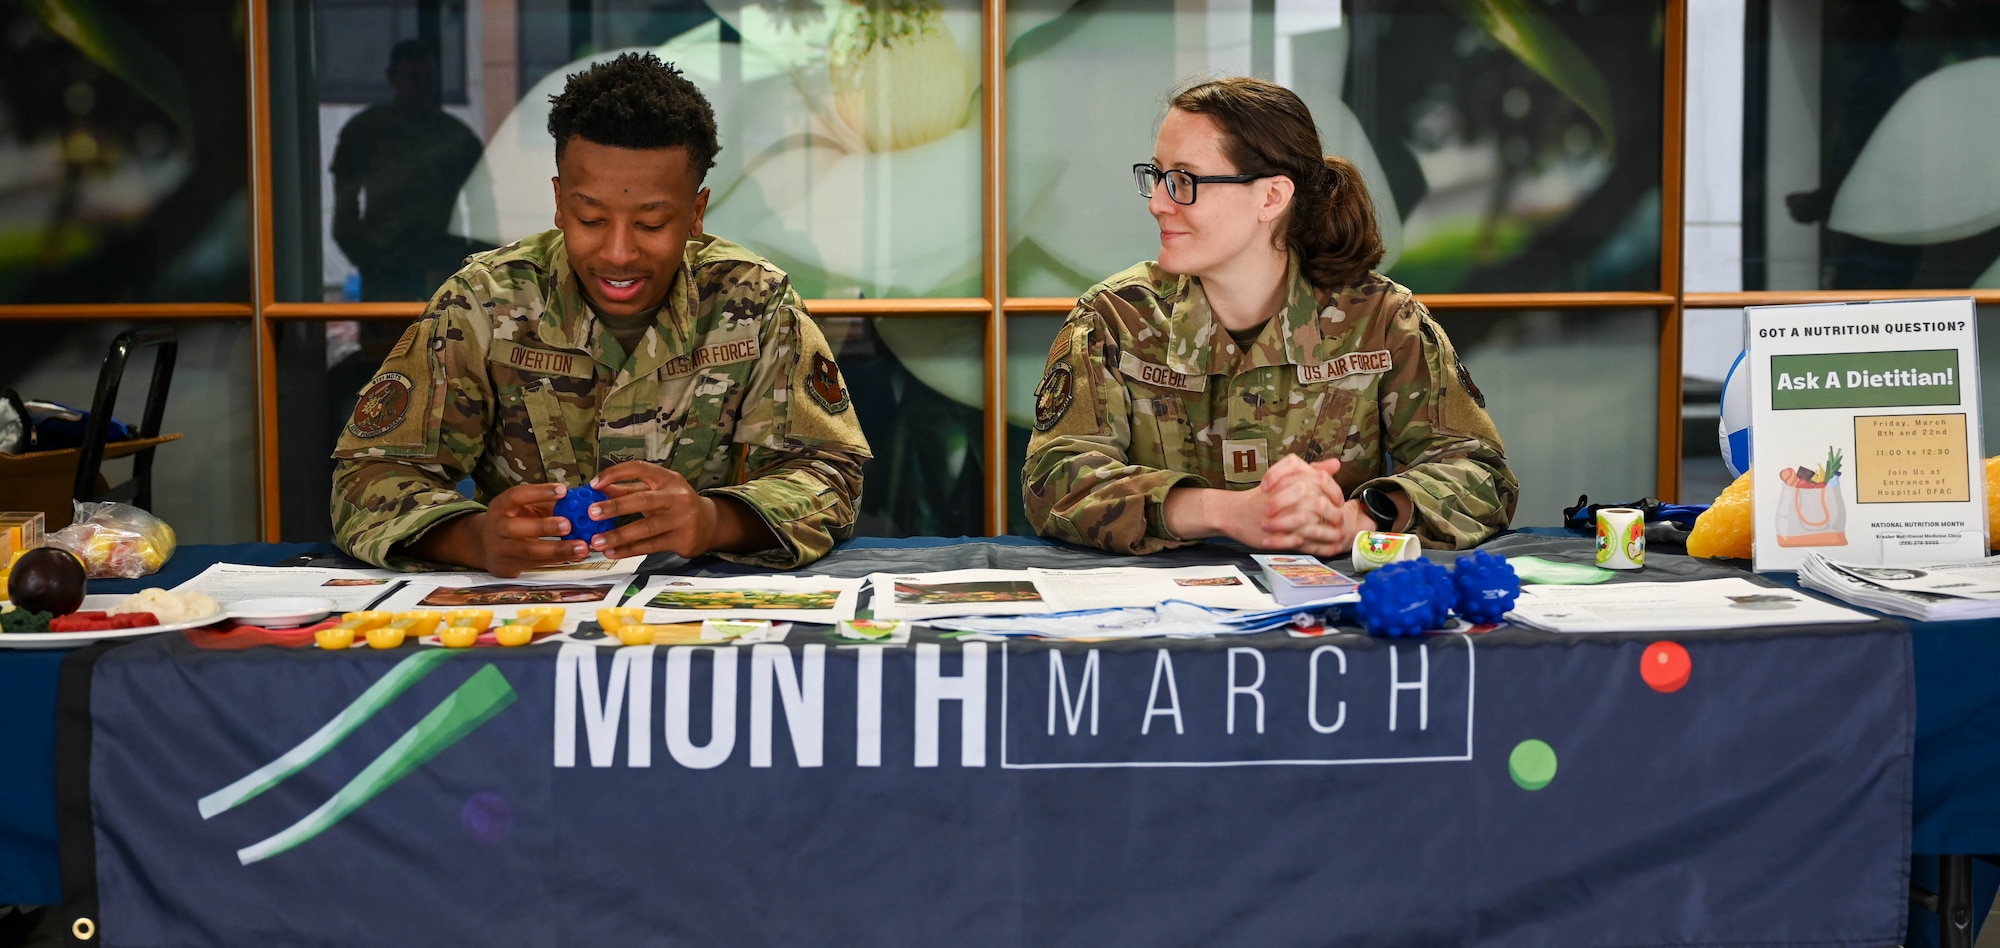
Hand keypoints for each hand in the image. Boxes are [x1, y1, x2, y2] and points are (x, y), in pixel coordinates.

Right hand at [409, 482, 587, 577]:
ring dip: (557, 549)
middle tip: (568, 524)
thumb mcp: (524, 507)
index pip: (516, 496)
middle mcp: (497, 527)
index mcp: (500, 506)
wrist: (485, 545)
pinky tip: (575, 555)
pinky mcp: (509, 566)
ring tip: (581, 546)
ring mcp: (501, 549)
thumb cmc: (514, 520)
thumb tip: (580, 501)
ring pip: (528, 551)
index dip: (539, 492)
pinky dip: (558, 560)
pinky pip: (536, 564)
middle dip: (543, 526)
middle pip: (515, 528)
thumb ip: (548, 504)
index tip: (563, 491)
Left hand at [583, 460, 722, 559]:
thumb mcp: (656, 491)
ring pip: (646, 528)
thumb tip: (598, 490)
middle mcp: (677, 496)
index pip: (639, 468)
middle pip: (643, 500)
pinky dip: (629, 550)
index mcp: (667, 478)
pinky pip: (651, 546)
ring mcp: (682, 519)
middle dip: (615, 506)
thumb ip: (628, 490)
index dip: (615, 474)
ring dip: (619, 535)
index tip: (594, 484)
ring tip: (597, 541)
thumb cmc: (675, 503)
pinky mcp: (682, 539)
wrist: (710, 523)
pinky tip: (612, 552)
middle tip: (592, 513)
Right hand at [1163, 454, 1369, 556]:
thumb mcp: (1287, 477)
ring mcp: (1281, 516)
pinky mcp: (1277, 534)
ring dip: (1327, 532)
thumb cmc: (1261, 497)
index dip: (1335, 493)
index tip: (1339, 502)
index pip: (1320, 482)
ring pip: (1311, 524)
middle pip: (1318, 504)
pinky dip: (1316, 546)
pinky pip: (1301, 541)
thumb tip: (1335, 464)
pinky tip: (1326, 547)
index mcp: (1289, 479)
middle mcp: (1285, 495)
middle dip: (1334, 515)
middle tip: (1340, 521)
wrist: (1234, 512)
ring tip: (1337, 536)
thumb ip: (1312, 470)